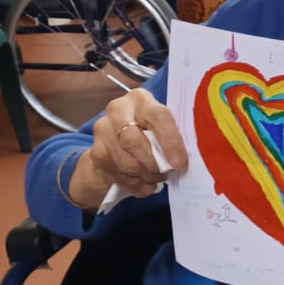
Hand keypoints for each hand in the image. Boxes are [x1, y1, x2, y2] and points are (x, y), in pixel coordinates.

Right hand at [69, 88, 189, 208]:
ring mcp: (103, 131)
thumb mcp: (161, 127)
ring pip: (127, 162)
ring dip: (148, 176)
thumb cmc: (148, 133)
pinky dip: (138, 185)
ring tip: (158, 177)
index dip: (169, 140)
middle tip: (168, 172)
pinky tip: (145, 183)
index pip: (157, 116)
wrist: (115, 145)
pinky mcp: (97, 153)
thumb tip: (186, 157)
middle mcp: (117, 110)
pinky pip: (120, 175)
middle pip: (135, 141)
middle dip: (155, 163)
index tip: (179, 161)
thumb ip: (172, 135)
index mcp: (140, 99)